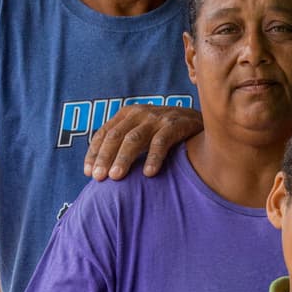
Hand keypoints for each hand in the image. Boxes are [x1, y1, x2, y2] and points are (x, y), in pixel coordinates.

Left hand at [84, 106, 203, 180]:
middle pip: (116, 136)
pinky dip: (153, 157)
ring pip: (134, 139)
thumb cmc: (167, 133)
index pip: (104, 133)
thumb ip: (125, 145)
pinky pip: (161, 142)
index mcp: (128, 114)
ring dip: (123, 158)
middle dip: (105, 157)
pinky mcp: (177, 124)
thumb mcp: (143, 133)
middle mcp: (140, 113)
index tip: (89, 173)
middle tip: (98, 178)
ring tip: (116, 177)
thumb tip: (102, 172)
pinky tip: (148, 174)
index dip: (94, 153)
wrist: (203, 122)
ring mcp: (158, 118)